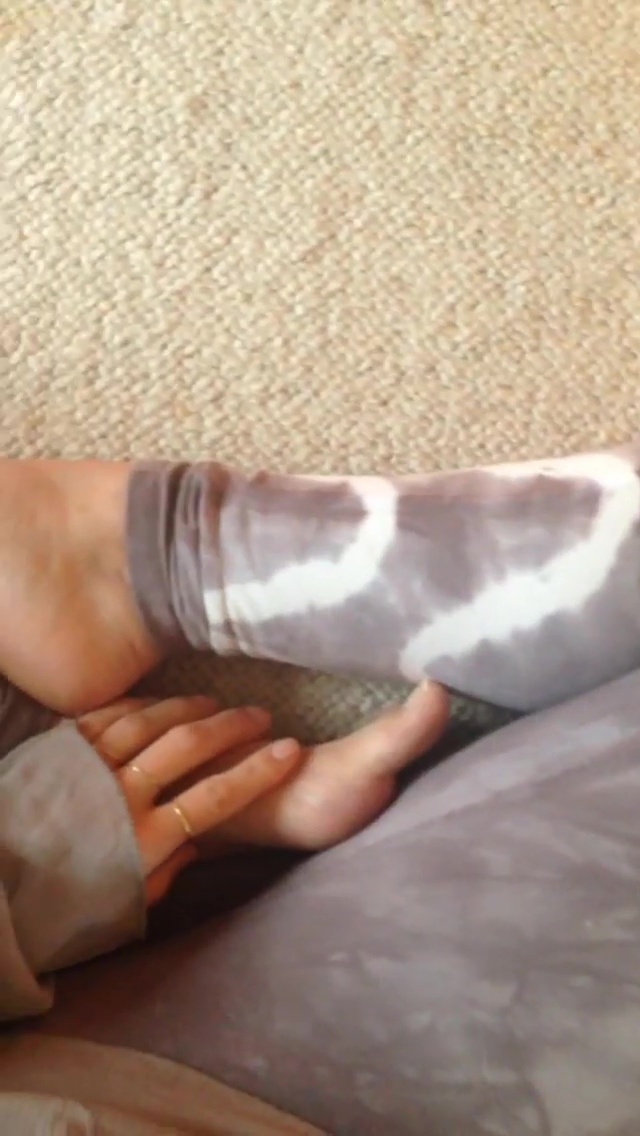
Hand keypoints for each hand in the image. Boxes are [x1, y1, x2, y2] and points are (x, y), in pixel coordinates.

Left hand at [76, 695, 302, 905]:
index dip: (258, 771)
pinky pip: (106, 717)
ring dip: (188, 708)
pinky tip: (158, 702)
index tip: (291, 751)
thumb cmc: (56, 912)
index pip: (216, 796)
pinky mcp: (58, 752)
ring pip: (149, 723)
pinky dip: (138, 706)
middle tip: (259, 716)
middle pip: (188, 747)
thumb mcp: (120, 909)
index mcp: (143, 841)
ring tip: (215, 703)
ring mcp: (88, 768)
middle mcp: (120, 796)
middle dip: (232, 727)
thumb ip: (163, 872)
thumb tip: (196, 842)